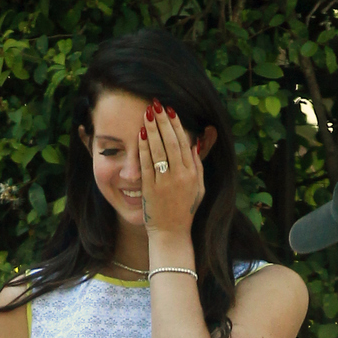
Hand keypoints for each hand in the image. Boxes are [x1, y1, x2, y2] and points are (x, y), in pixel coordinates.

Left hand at [139, 100, 204, 234]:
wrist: (171, 233)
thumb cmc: (184, 211)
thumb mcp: (198, 189)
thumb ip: (198, 166)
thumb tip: (194, 144)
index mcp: (192, 174)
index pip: (184, 143)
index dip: (177, 125)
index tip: (170, 111)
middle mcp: (180, 176)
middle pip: (172, 142)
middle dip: (163, 122)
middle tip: (157, 104)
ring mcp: (165, 183)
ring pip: (159, 150)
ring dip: (152, 130)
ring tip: (147, 113)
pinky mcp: (151, 189)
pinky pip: (147, 165)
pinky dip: (143, 148)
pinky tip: (139, 134)